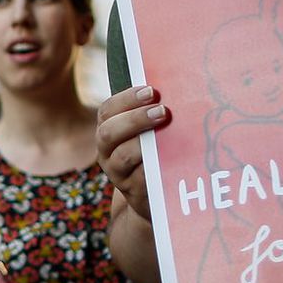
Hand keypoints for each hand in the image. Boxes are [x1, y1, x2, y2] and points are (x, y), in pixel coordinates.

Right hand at [97, 86, 169, 220]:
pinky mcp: (133, 191)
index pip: (108, 110)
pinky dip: (156, 166)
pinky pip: (141, 178)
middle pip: (109, 132)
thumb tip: (175, 86)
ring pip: (123, 156)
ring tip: (167, 133)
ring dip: (144, 142)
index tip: (151, 91)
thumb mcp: (145, 133)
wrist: (150, 195)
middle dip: (135, 119)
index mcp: (108, 131)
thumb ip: (150, 113)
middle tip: (162, 111)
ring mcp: (118, 173)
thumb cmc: (152, 153)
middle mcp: (107, 152)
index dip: (127, 99)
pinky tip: (173, 157)